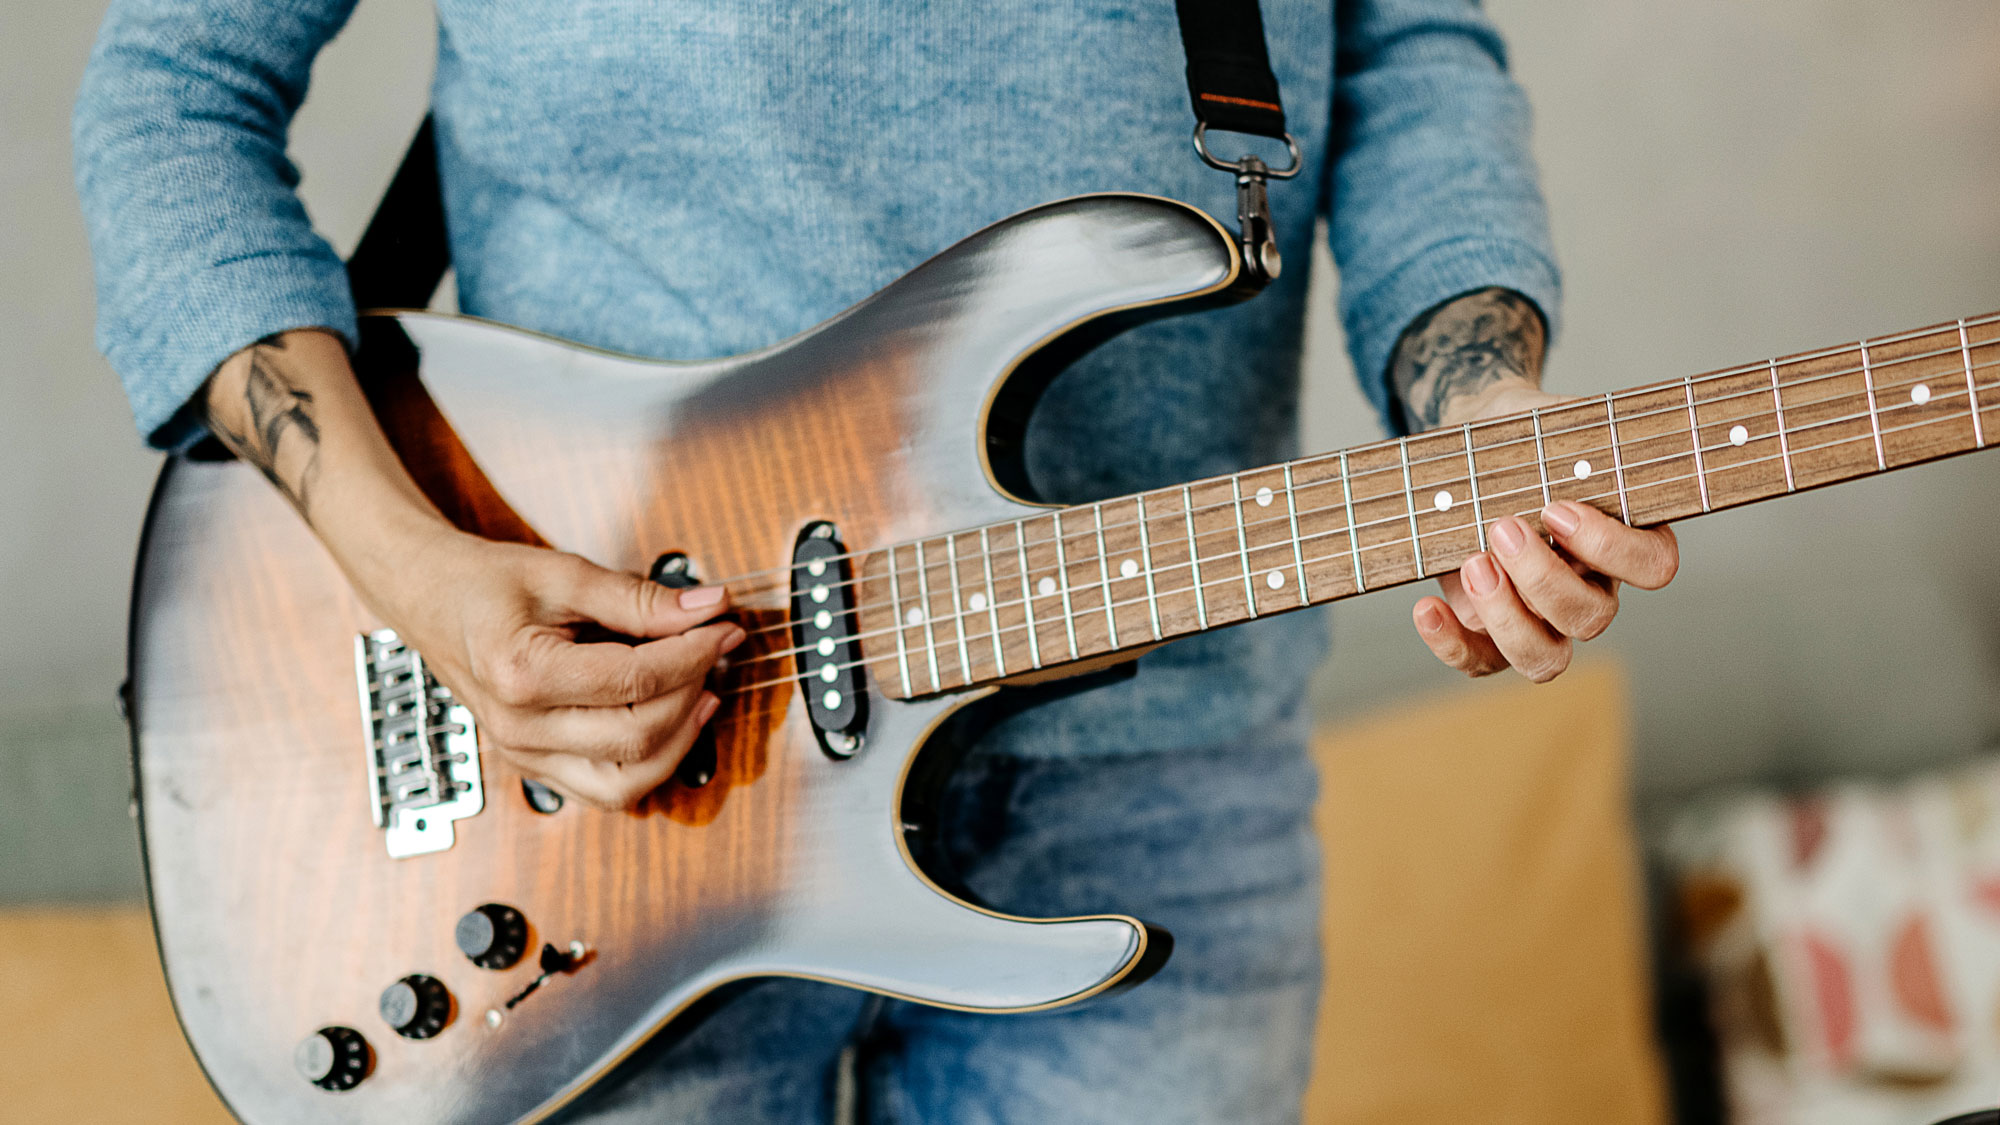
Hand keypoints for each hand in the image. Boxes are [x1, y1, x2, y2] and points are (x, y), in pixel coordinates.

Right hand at [373, 532, 744, 809]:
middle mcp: (519, 729)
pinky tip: (671, 720)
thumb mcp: (564, 574)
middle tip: (714, 651)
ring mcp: (525, 756)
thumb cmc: (488, 585)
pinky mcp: (536, 767)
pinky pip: (605, 789)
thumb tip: (708, 607)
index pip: (635, 679)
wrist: (431, 601)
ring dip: (679, 742)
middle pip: (637, 737)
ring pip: (626, 784)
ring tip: (702, 693)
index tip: (722, 626)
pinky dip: (648, 763)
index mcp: (521, 675)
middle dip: (692, 692)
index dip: (693, 653)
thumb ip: (638, 598)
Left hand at [1409, 386, 1679, 681]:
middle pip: (1591, 618)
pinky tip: (1427, 607)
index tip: (1557, 509)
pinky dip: (1452, 644)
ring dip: (1506, 618)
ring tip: (1472, 564)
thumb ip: (1570, 435)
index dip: (1611, 549)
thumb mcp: (1546, 420)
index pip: (1652, 566)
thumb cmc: (1517, 435)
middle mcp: (1591, 587)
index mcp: (1624, 537)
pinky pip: (1483, 663)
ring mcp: (1542, 618)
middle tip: (1500, 528)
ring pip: (1545, 658)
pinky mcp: (1490, 632)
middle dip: (1542, 579)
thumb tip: (1577, 450)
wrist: (1466, 450)